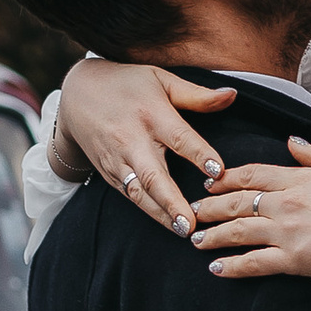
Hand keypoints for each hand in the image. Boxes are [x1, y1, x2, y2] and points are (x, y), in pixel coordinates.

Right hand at [56, 58, 236, 234]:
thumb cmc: (128, 84)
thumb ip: (197, 94)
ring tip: (183, 230)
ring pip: (139, 191)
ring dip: (161, 213)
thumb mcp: (161, 79)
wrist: (78, 95)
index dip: (198, 153)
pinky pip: (129, 195)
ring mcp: (118, 159)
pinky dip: (148, 210)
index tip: (217, 171)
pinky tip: (167, 224)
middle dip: (172, 201)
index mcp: (151, 114)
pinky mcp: (109, 173)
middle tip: (191, 223)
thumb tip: (232, 95)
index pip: (178, 136)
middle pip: (153, 174)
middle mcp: (132, 140)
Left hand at [191, 143, 310, 289]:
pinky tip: (216, 269)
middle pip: (237, 201)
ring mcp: (291, 232)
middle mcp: (290, 202)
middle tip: (190, 211)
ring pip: (238, 231)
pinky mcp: (297, 261)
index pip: (255, 173)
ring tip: (195, 240)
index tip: (210, 183)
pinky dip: (232, 266)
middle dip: (209, 207)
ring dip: (212, 236)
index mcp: (304, 178)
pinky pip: (255, 263)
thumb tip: (291, 143)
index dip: (227, 178)